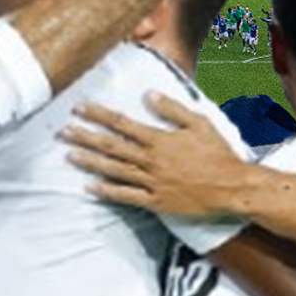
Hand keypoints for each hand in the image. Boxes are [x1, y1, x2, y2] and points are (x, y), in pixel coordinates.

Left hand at [62, 94, 251, 216]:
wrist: (232, 188)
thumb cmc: (218, 154)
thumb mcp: (199, 123)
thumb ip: (172, 109)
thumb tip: (148, 94)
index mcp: (159, 139)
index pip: (121, 124)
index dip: (98, 115)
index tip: (79, 109)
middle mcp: (151, 160)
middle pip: (111, 146)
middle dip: (85, 137)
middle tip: (63, 131)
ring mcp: (151, 182)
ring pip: (114, 170)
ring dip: (90, 162)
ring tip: (69, 154)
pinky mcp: (155, 201)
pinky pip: (126, 195)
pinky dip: (106, 191)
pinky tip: (89, 187)